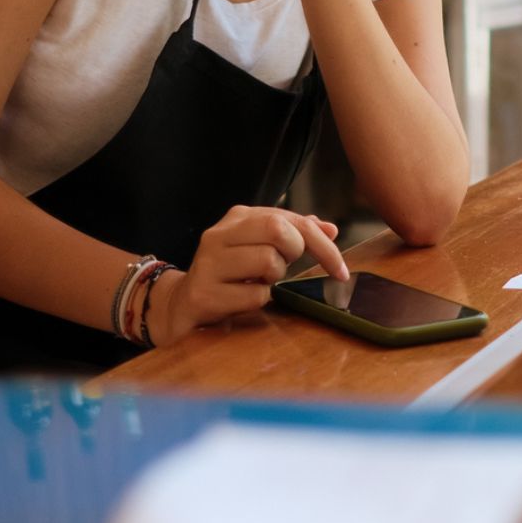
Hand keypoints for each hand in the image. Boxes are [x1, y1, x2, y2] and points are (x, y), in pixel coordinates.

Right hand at [146, 206, 349, 345]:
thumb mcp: (258, 248)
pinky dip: (259, 302)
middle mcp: (219, 235)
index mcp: (237, 218)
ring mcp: (208, 264)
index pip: (288, 219)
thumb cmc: (229, 275)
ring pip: (268, 262)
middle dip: (293, 253)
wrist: (181, 304)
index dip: (321, 243)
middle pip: (276, 229)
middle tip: (283, 268)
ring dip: (274, 280)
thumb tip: (330, 228)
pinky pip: (255, 296)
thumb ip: (293, 235)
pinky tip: (242, 300)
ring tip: (256, 283)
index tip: (340, 270)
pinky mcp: (204, 294)